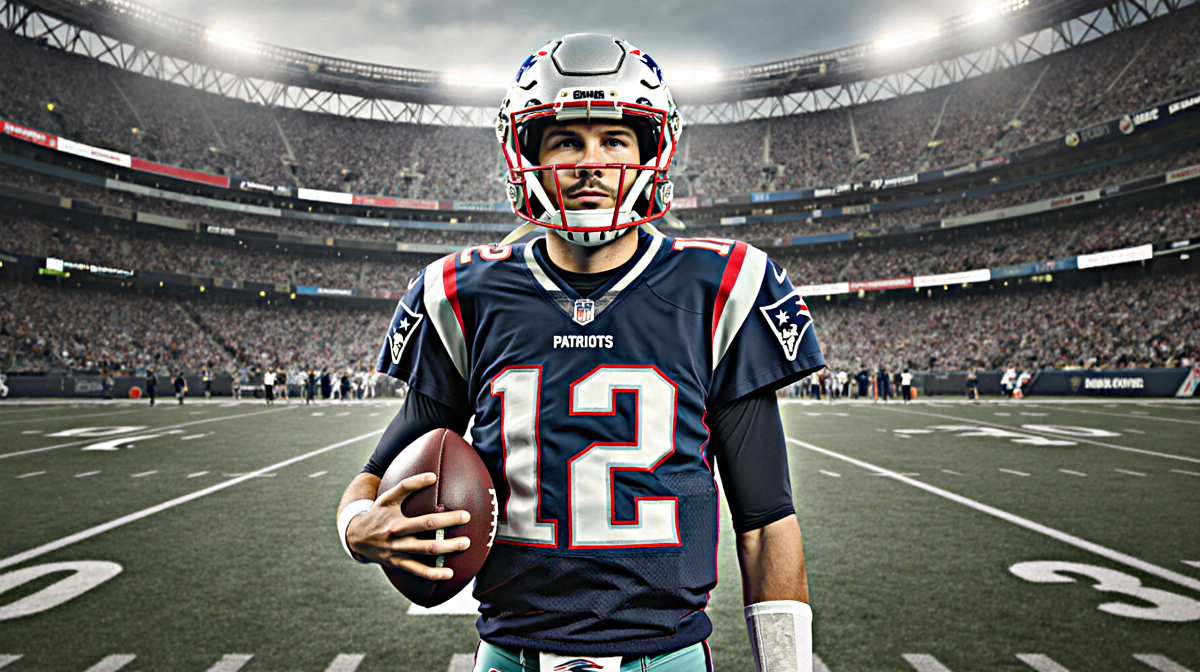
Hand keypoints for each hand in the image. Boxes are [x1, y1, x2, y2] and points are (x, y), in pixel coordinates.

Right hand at [346, 472, 470, 579]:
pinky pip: (418, 570)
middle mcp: (397, 535)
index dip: (436, 506)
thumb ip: (408, 485)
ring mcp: (398, 550)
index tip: (454, 501)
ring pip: (426, 551)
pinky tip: (449, 574)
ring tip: (465, 544)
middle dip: (448, 524)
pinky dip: (434, 574)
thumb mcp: (387, 498)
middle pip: (427, 530)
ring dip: (447, 548)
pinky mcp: (398, 563)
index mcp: (396, 518)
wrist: (356, 538)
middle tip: (467, 518)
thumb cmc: (377, 513)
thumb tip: (433, 476)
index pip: (420, 513)